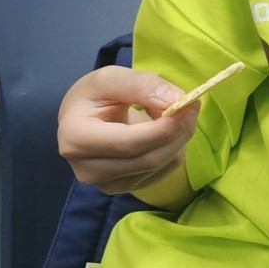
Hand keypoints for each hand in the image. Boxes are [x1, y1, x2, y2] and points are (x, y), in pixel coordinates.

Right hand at [58, 66, 198, 194]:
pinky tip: (164, 131)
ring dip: (178, 138)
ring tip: (172, 112)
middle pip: (149, 158)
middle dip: (178, 131)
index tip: (188, 104)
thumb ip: (142, 85)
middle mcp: (88, 170)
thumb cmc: (93, 96)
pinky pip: (164, 172)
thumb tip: (176, 101)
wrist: (82, 119)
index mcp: (76, 140)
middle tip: (192, 105)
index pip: (130, 143)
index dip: (165, 127)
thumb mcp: (111, 79)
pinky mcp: (124, 188)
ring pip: (161, 166)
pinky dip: (173, 149)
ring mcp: (106, 184)